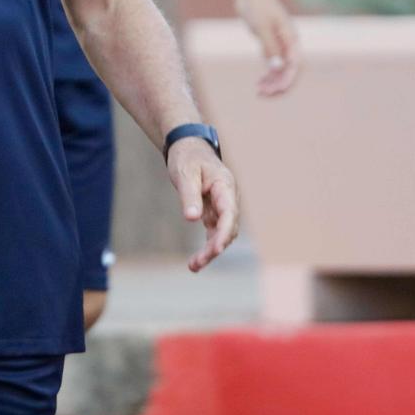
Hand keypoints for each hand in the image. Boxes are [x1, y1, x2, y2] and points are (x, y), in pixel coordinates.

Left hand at [166, 139, 239, 272]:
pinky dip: (207, 246)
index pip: (229, 214)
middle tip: (197, 263)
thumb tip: (192, 219)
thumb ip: (189, 196)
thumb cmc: (187, 158)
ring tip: (193, 266)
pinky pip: (214, 232)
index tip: (214, 249)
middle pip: (228, 228)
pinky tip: (196, 261)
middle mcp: (228, 198)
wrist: (188, 147)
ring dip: (210, 251)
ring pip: (222, 234)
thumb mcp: (184, 174)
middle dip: (215, 248)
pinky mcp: (214, 212)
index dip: (223, 233)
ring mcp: (223, 206)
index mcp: (224, 186)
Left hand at [233, 0, 298, 95]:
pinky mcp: (270, 41)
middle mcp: (289, 42)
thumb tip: (278, 69)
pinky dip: (268, 74)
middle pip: (291, 70)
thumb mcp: (261, 27)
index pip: (296, 65)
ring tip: (259, 92)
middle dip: (280, 84)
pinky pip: (273, 63)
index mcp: (291, 38)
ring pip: (282, 69)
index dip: (288, 80)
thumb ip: (270, 47)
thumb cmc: (256, 4)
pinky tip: (259, 82)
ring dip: (273, 82)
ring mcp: (280, 42)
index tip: (277, 91)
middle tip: (264, 94)